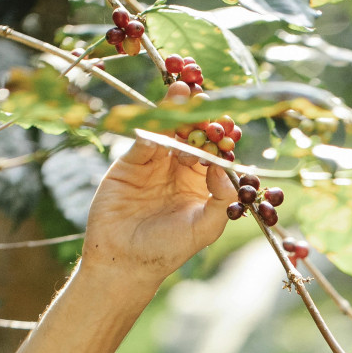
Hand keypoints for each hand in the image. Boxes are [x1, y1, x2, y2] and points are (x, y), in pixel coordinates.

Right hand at [79, 83, 231, 289]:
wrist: (123, 261)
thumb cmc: (167, 250)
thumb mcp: (204, 229)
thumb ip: (221, 200)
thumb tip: (224, 166)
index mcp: (202, 186)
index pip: (213, 155)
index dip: (220, 139)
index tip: (228, 124)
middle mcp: (179, 171)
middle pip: (191, 137)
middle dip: (198, 118)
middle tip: (205, 99)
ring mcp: (155, 164)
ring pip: (168, 132)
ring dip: (175, 112)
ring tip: (184, 91)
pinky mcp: (130, 162)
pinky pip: (143, 139)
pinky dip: (151, 126)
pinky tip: (161, 115)